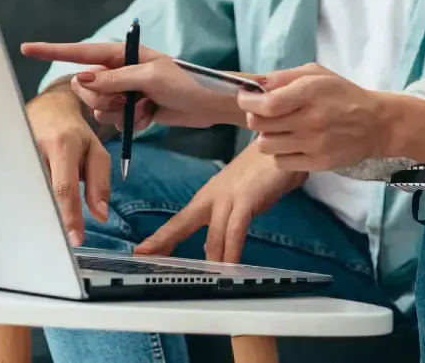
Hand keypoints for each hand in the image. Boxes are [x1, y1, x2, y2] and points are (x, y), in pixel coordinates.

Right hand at [20, 41, 247, 129]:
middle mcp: (118, 71)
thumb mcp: (151, 78)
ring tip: (149, 106)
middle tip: (134, 98)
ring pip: (99, 109)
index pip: (79, 51)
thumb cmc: (188, 82)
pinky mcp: (132, 110)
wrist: (212, 103)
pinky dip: (133, 123)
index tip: (26, 48)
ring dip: (123, 113)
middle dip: (105, 99)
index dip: (52, 50)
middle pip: (86, 89)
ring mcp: (125, 91)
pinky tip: (152, 116)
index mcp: (121, 54)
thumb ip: (115, 78)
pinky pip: (115, 122)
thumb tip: (82, 77)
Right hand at [24, 87, 110, 246]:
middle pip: (41, 194)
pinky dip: (25, 203)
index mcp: (62, 145)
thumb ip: (100, 182)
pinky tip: (29, 213)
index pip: (64, 188)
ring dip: (36, 213)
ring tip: (42, 230)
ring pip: (26, 194)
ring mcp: (16, 155)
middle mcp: (36, 149)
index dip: (69, 216)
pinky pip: (16, 189)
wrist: (47, 108)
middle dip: (50, 220)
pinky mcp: (5, 160)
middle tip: (57, 241)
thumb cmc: (74, 133)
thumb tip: (101, 215)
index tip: (74, 240)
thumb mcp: (96, 151)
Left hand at [135, 141, 305, 262]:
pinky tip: (230, 266)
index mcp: (210, 196)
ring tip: (203, 279)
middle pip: (183, 222)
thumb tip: (217, 245)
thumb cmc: (264, 170)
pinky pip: (236, 230)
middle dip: (164, 240)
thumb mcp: (241, 198)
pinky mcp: (247, 199)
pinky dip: (232, 250)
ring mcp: (229, 196)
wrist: (281, 146)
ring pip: (213, 233)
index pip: (181, 220)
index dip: (162, 237)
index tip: (142, 251)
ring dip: (210, 258)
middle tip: (144, 256)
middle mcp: (213, 196)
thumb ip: (228, 220)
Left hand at [238, 64, 391, 171]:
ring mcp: (314, 144)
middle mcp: (311, 120)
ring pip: (266, 145)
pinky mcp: (317, 163)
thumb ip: (285, 77)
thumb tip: (256, 84)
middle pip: (260, 125)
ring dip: (267, 136)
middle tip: (264, 113)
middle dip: (255, 117)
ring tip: (279, 129)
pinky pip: (280, 162)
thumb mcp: (318, 74)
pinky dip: (279, 153)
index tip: (245, 99)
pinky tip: (290, 143)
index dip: (248, 102)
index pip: (267, 104)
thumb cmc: (343, 95)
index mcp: (310, 93)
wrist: (376, 124)